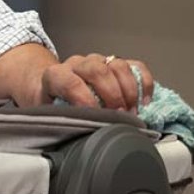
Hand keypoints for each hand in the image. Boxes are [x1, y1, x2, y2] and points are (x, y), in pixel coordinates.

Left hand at [38, 53, 153, 111]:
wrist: (53, 89)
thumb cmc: (53, 104)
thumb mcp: (49, 114)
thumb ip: (61, 119)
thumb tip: (78, 132)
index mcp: (56, 75)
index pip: (70, 83)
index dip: (84, 100)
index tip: (95, 116)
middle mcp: (77, 64)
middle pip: (98, 71)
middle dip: (112, 96)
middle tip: (119, 116)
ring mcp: (98, 61)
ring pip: (118, 66)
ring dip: (129, 91)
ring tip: (132, 112)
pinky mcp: (116, 63)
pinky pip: (135, 66)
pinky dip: (144, 83)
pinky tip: (144, 101)